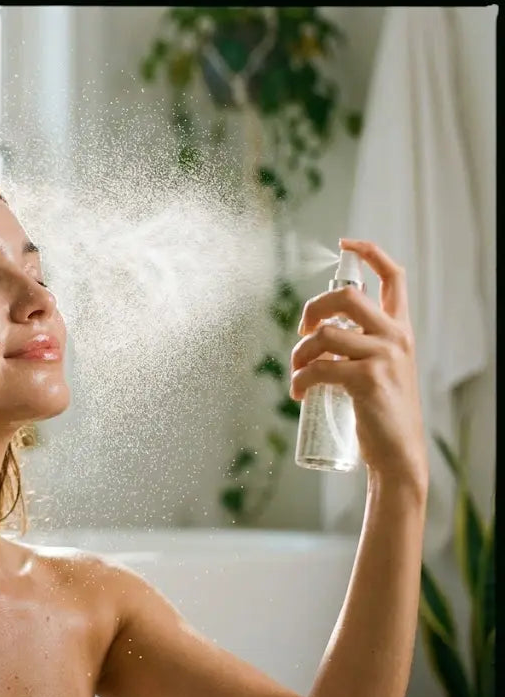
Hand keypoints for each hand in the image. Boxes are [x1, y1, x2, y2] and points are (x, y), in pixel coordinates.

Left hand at [289, 238, 427, 492]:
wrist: (397, 454)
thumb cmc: (381, 413)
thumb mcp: (380, 370)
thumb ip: (359, 347)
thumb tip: (317, 336)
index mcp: (400, 330)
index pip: (394, 278)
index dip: (370, 252)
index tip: (347, 242)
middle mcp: (395, 337)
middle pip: (346, 296)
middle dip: (312, 308)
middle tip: (303, 331)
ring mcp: (383, 356)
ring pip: (325, 334)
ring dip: (299, 353)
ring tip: (297, 373)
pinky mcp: (367, 379)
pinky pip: (318, 367)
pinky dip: (299, 379)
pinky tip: (299, 393)